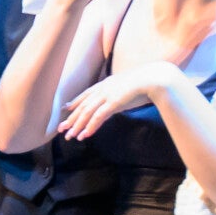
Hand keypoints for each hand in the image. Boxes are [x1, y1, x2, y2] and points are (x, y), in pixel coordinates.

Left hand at [58, 60, 183, 139]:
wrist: (154, 78)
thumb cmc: (144, 83)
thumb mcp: (125, 88)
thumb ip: (116, 96)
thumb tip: (113, 103)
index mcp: (104, 84)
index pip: (85, 95)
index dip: (74, 103)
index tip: (65, 110)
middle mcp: (102, 89)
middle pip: (82, 106)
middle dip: (71, 119)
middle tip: (61, 130)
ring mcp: (107, 95)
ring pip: (87, 113)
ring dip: (78, 125)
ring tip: (71, 136)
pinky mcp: (114, 103)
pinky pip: (98, 116)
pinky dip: (90, 126)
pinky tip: (85, 134)